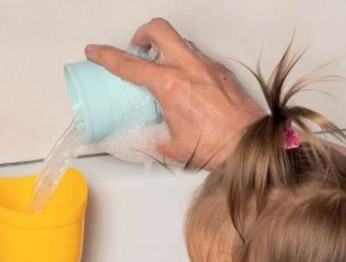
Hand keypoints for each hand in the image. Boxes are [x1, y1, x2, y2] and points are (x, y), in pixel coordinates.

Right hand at [85, 18, 264, 168]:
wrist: (249, 145)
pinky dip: (187, 62)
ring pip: (181, 40)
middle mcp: (188, 68)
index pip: (129, 64)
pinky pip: (199, 56)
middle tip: (136, 46)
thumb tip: (149, 138)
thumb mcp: (174, 148)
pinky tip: (187, 81)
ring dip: (166, 46)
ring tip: (162, 64)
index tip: (95, 52)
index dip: (107, 56)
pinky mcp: (222, 72)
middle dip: (142, 33)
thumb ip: (156, 138)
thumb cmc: (217, 147)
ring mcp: (207, 66)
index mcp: (169, 85)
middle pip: (158, 29)